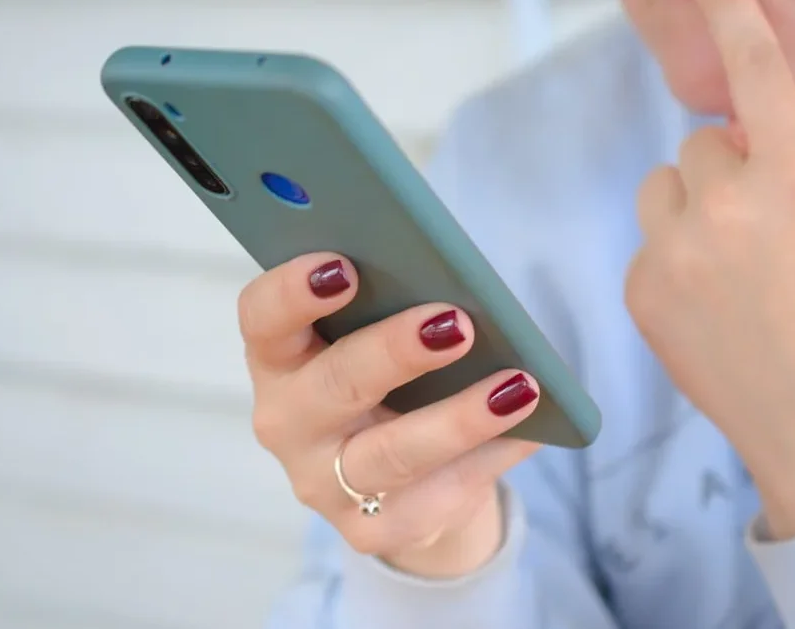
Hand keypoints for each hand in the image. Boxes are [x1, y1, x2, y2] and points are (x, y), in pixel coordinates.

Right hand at [242, 254, 540, 576]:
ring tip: (518, 386)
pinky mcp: (371, 529)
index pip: (263, 317)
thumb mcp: (375, 335)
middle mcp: (288, 421)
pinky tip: (531, 430)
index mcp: (279, 356)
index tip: (344, 264)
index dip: (293, 290)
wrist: (402, 477)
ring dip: (459, 417)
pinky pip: (437, 493)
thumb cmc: (388, 378)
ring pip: (392, 452)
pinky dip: (490, 457)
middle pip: (333, 384)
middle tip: (456, 324)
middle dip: (394, 352)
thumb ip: (393, 304)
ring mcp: (323, 484)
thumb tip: (462, 285)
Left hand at [625, 0, 794, 537]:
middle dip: (719, 175)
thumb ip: (776, 179)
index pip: (759, 84)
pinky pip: (646, 247)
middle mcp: (729, 207)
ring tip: (721, 269)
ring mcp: (675, 251)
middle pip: (696, 147)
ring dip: (684, 211)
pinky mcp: (640, 289)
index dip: (737, 27)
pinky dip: (667, 266)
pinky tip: (701, 310)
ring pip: (659, 189)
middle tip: (749, 230)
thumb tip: (718, 148)